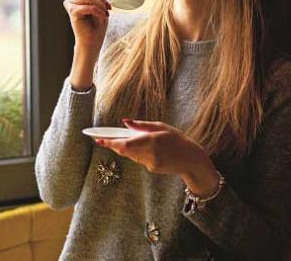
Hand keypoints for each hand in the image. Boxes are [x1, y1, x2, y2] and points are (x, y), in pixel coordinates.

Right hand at [63, 0, 111, 54]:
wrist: (93, 39)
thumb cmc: (99, 20)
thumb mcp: (104, 0)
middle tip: (108, 6)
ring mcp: (70, 1)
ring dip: (100, 4)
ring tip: (105, 12)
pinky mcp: (71, 11)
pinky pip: (88, 6)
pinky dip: (98, 11)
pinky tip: (102, 16)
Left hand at [95, 119, 218, 193]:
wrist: (191, 159)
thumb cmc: (177, 139)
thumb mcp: (162, 127)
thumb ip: (142, 125)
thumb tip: (125, 122)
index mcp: (153, 140)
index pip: (126, 143)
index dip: (111, 142)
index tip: (99, 140)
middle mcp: (150, 153)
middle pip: (124, 151)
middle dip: (112, 145)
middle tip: (101, 140)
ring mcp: (151, 163)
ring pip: (130, 155)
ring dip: (124, 148)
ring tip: (123, 140)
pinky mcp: (152, 169)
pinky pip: (139, 159)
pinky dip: (137, 153)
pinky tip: (146, 149)